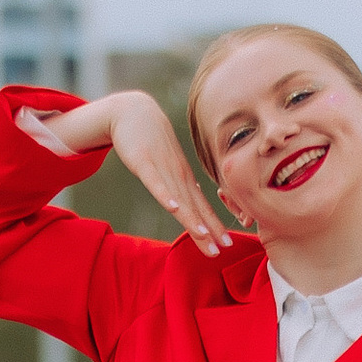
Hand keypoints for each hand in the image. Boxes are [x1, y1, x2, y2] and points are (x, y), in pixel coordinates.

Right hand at [18, 88, 230, 255]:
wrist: (135, 111)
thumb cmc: (152, 141)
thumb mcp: (168, 165)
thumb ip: (176, 186)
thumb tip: (187, 206)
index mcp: (184, 178)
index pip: (202, 206)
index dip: (214, 225)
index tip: (226, 244)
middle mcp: (178, 175)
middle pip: (194, 207)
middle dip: (207, 229)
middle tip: (220, 250)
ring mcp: (162, 169)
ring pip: (178, 198)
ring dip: (190, 217)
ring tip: (202, 236)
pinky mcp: (144, 162)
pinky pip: (155, 182)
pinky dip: (164, 195)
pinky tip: (173, 208)